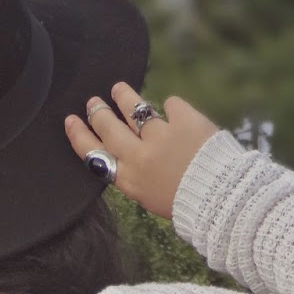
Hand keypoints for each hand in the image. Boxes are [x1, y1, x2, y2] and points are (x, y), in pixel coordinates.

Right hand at [64, 82, 219, 220]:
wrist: (221, 200)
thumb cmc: (186, 205)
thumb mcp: (149, 198)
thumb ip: (135, 174)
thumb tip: (127, 150)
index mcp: (130, 179)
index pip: (95, 154)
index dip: (80, 136)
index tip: (71, 121)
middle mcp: (140, 156)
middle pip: (110, 127)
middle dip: (98, 112)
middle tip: (93, 102)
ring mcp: (162, 136)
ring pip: (135, 109)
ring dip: (125, 97)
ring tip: (118, 88)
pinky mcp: (185, 121)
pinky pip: (172, 105)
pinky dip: (171, 106)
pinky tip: (171, 106)